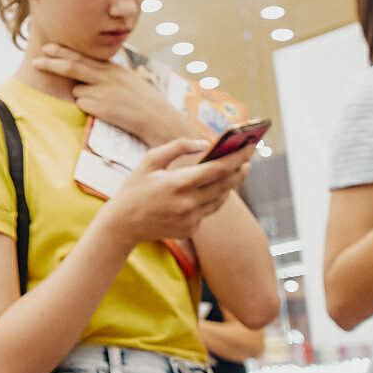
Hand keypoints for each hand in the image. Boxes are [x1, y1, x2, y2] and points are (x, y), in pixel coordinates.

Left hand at [31, 43, 195, 146]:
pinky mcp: (102, 105)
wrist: (158, 119)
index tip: (48, 47)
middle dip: (52, 62)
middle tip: (36, 59)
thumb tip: (87, 71)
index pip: (83, 55)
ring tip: (105, 103)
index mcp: (114, 68)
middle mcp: (108, 76)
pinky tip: (106, 112)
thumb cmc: (143, 103)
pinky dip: (88, 108)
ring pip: (77, 89)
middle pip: (73, 65)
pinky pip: (83, 105)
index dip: (63, 51)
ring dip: (82, 96)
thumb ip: (108, 75)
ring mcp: (104, 90)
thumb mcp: (127, 81)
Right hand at [97, 138, 250, 245]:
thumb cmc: (135, 187)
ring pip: (220, 199)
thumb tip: (205, 143)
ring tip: (234, 172)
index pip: (217, 169)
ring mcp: (190, 218)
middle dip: (239, 171)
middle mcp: (188, 203)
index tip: (249, 147)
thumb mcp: (150, 160)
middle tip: (248, 159)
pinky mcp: (190, 229)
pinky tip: (212, 190)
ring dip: (229, 185)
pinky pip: (208, 211)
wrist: (123, 224)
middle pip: (225, 185)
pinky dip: (212, 199)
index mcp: (178, 183)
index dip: (236, 157)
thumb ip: (178, 147)